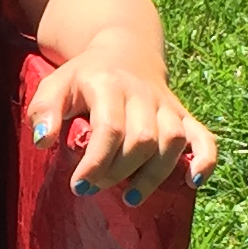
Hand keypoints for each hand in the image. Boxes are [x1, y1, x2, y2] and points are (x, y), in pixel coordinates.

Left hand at [30, 56, 217, 203]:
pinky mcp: (183, 114)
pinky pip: (203, 136)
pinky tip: (193, 182)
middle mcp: (142, 93)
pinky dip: (204, 160)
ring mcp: (167, 104)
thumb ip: (43, 110)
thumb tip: (43, 142)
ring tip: (131, 198)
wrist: (123, 50)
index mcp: (108, 84)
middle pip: (142, 139)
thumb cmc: (83, 77)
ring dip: (154, 175)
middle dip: (119, 172)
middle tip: (97, 188)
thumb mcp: (54, 85)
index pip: (109, 128)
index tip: (80, 186)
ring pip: (173, 141)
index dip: (96, 162)